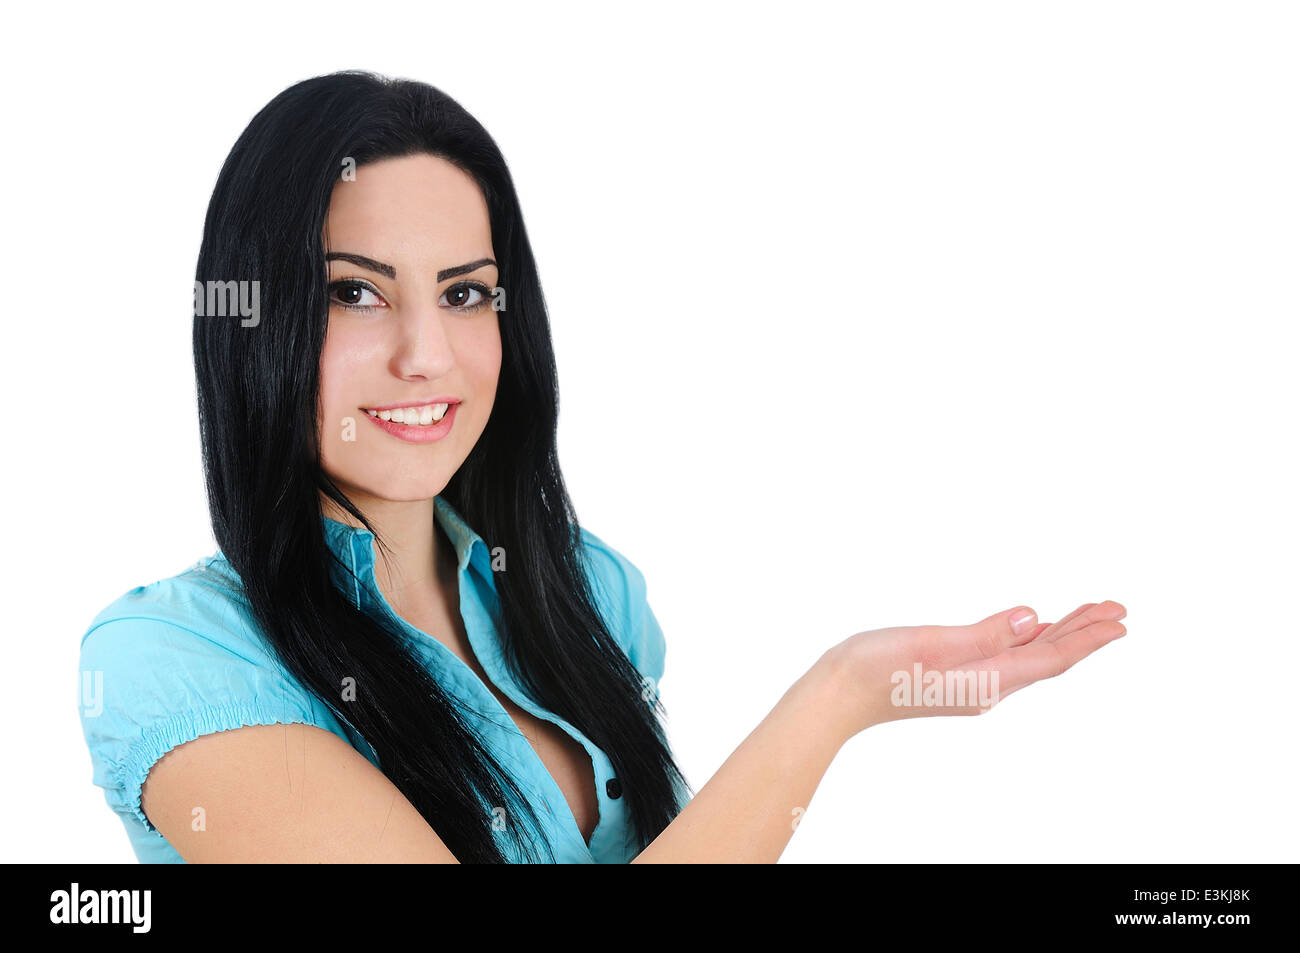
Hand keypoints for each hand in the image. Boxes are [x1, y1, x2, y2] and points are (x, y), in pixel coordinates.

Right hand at [816, 601, 1127, 744]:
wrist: (836, 695)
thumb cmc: (876, 668)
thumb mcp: (931, 643)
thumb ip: (984, 633)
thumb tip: (1031, 618)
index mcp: (986, 680)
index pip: (1050, 658)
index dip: (1087, 638)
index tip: (1120, 620)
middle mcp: (986, 687)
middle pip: (1047, 658)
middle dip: (1084, 632)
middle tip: (1117, 608)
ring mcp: (971, 683)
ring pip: (1029, 656)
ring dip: (1061, 633)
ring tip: (1089, 614)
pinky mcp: (955, 677)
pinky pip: (1007, 656)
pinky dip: (1029, 639)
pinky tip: (1033, 630)